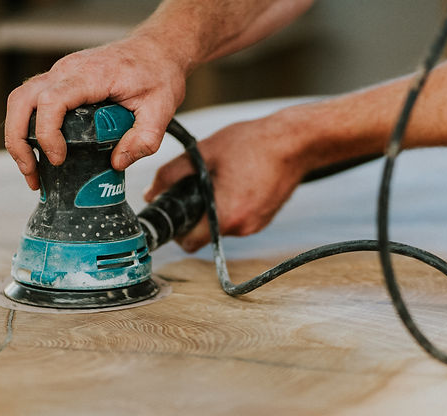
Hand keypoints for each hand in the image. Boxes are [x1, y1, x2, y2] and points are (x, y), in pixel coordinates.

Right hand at [4, 33, 187, 189]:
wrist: (157, 50)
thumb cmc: (157, 72)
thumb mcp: (161, 110)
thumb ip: (144, 139)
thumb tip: (117, 162)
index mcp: (91, 75)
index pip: (52, 100)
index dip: (47, 132)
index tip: (58, 159)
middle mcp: (68, 70)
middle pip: (21, 99)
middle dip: (18, 140)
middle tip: (31, 172)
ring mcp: (61, 74)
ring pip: (20, 100)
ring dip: (17, 137)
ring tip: (31, 170)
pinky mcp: (60, 81)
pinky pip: (32, 102)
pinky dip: (27, 128)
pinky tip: (40, 153)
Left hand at [144, 115, 307, 251]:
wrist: (295, 141)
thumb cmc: (254, 144)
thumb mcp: (204, 153)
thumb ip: (172, 174)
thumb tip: (151, 192)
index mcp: (225, 215)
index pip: (189, 242)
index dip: (176, 230)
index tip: (173, 212)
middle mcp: (241, 227)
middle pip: (204, 235)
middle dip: (194, 216)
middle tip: (193, 188)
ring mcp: (255, 225)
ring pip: (220, 226)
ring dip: (213, 209)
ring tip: (218, 180)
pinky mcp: (263, 219)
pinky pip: (237, 219)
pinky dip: (230, 206)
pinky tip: (234, 183)